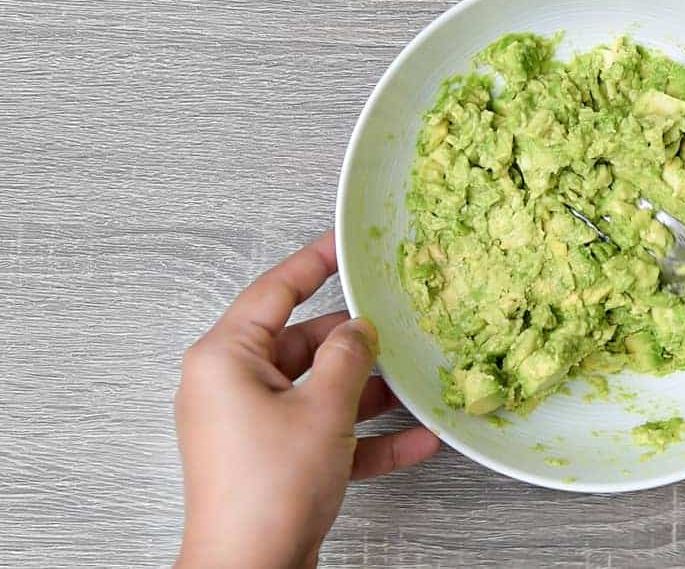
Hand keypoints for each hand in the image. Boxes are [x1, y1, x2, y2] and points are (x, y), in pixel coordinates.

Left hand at [174, 232, 439, 568]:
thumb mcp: (323, 408)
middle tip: (393, 327)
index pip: (274, 290)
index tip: (343, 244)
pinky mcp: (271, 461)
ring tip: (411, 385)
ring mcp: (250, 426)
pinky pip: (323, 434)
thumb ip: (347, 357)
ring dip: (366, 392)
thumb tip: (359, 329)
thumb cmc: (270, 487)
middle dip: (354, 344)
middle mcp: (231, 387)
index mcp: (226, 358)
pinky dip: (363, 437)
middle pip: (302, 344)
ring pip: (317, 391)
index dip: (314, 262)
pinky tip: (413, 441)